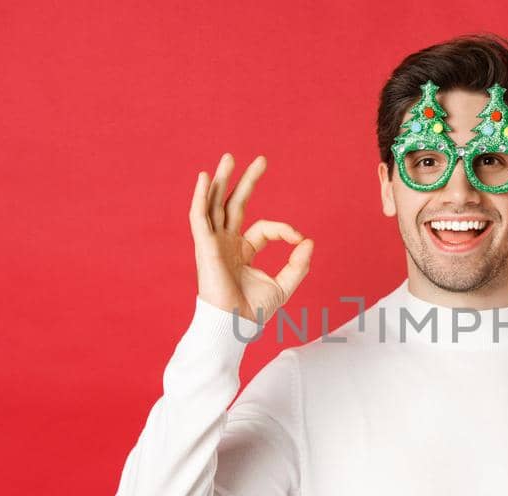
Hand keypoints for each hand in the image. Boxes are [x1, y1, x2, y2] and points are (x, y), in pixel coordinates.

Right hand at [189, 153, 313, 323]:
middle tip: (261, 159)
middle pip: (234, 204)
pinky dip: (199, 197)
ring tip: (229, 157)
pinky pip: (198, 217)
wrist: (233, 326)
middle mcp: (226, 243)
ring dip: (221, 180)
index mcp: (243, 251)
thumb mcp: (284, 285)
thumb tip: (309, 240)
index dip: (284, 229)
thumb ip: (298, 264)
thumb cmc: (253, 312)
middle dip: (246, 181)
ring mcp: (213, 243)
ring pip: (215, 204)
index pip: (264, 227)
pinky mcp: (204, 247)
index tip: (300, 239)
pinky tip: (202, 178)